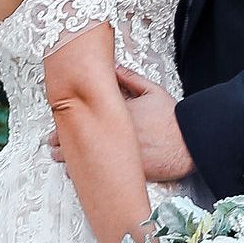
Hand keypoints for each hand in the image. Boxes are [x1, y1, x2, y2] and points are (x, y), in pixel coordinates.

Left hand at [46, 67, 194, 182]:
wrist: (191, 143)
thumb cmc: (173, 119)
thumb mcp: (153, 92)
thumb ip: (130, 79)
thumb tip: (112, 68)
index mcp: (116, 112)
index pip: (82, 115)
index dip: (65, 120)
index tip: (58, 121)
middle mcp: (114, 133)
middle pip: (78, 138)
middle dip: (61, 142)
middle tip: (52, 143)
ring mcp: (119, 154)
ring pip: (84, 159)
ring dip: (69, 159)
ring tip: (59, 158)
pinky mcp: (126, 171)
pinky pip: (99, 174)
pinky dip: (87, 173)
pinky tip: (78, 173)